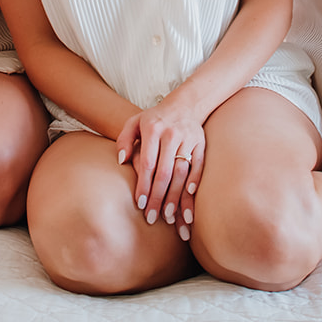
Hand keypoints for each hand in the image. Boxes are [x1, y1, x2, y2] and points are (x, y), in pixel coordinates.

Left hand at [116, 102, 204, 239]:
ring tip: (171, 217)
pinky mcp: (201, 144)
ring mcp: (188, 139)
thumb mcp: (134, 122)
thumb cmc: (154, 118)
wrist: (184, 103)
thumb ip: (124, 140)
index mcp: (153, 130)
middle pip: (165, 172)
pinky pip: (199, 165)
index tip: (140, 204)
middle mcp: (171, 135)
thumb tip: (121, 160)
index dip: (144, 185)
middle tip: (153, 218)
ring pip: (182, 172)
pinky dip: (195, 181)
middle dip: (159, 197)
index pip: (148, 163)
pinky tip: (190, 196)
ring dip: (177, 196)